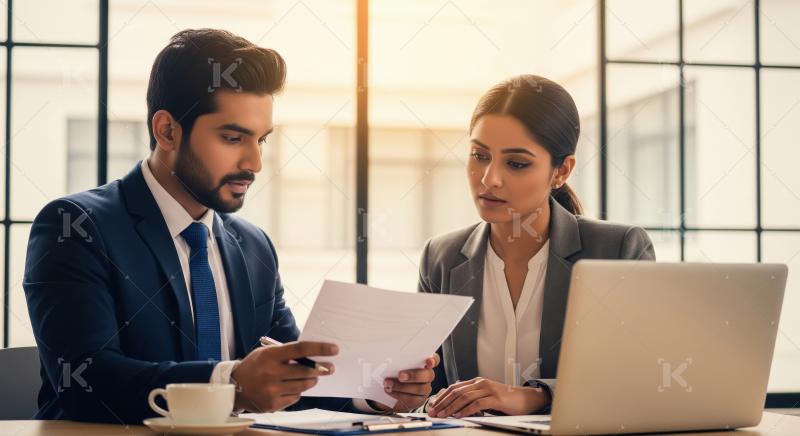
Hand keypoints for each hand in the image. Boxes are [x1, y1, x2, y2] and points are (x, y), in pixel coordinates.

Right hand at [231, 341, 337, 411]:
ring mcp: (272, 390)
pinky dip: (297, 392)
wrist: (233, 388)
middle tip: (329, 368)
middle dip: (322, 369)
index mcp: (270, 356)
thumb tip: (313, 355)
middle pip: (306, 370)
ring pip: (303, 386)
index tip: (334, 349)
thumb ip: (287, 353)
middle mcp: (271, 373)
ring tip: (310, 377)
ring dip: (311, 380)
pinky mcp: (273, 404)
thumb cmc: (253, 366)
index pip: (301, 349)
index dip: (320, 349)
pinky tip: (290, 387)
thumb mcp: (266, 353)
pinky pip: (295, 397)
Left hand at [369, 353, 439, 411]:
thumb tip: (390, 357)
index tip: (428, 361)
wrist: (386, 390)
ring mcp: (424, 388)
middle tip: (400, 376)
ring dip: (402, 387)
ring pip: (420, 388)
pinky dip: (400, 395)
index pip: (434, 359)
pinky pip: (412, 399)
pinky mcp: (419, 400)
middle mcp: (426, 375)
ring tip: (388, 384)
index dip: (433, 360)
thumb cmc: (392, 373)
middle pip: (428, 375)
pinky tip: (390, 391)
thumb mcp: (394, 365)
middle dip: (414, 375)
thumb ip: (398, 361)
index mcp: (423, 363)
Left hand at [427, 377, 548, 417]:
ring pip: (464, 397)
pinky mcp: (496, 398)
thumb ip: (473, 399)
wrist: (527, 399)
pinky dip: (466, 410)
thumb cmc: (507, 401)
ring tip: (442, 415)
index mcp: (477, 382)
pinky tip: (459, 415)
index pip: (454, 388)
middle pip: (456, 391)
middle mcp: (481, 383)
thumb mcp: (487, 397)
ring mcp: (488, 389)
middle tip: (433, 412)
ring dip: (451, 407)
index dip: (442, 397)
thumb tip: (456, 407)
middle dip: (442, 403)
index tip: (432, 406)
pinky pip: (477, 403)